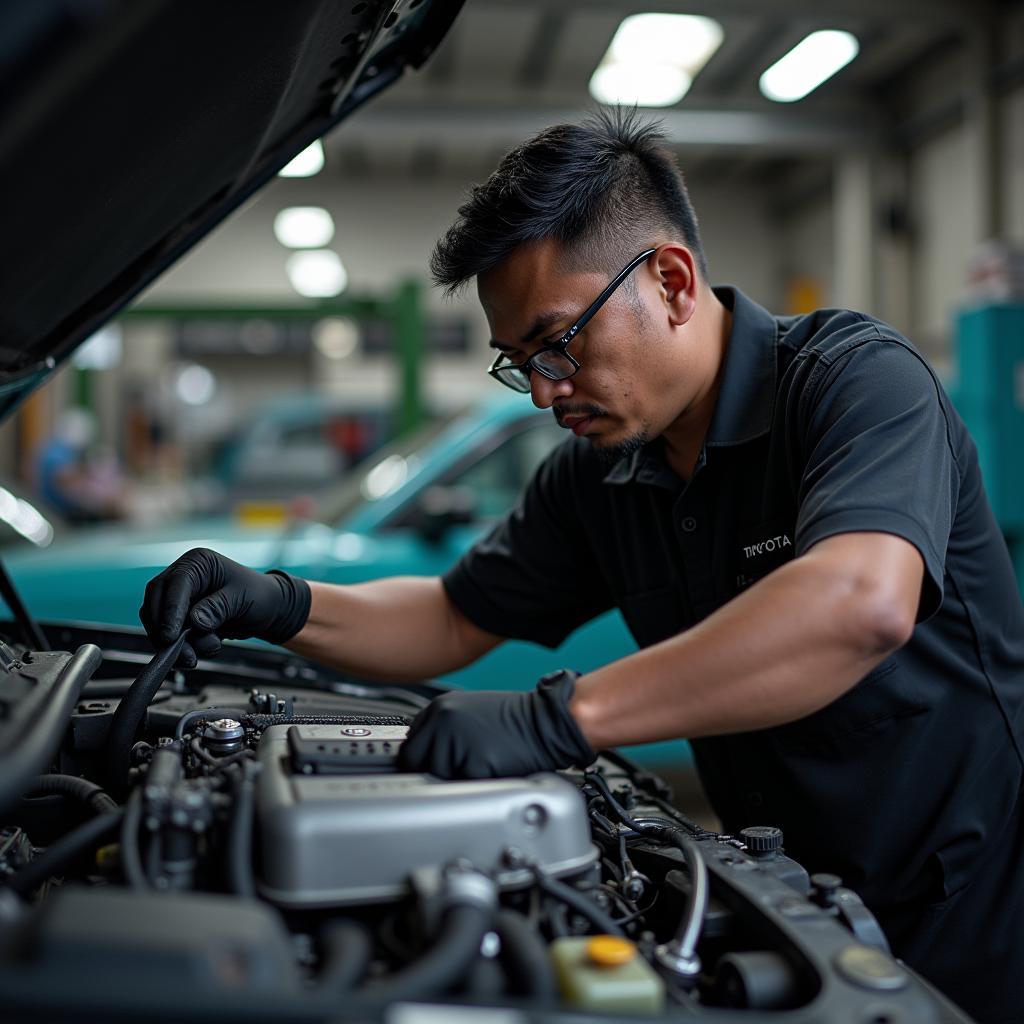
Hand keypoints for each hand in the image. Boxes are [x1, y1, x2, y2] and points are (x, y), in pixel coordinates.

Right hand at [139, 548, 310, 666]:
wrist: (267, 610)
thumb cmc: (259, 595)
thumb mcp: (242, 599)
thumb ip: (218, 608)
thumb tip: (195, 621)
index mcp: (198, 563)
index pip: (175, 584)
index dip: (170, 610)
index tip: (171, 635)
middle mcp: (183, 577)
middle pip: (156, 603)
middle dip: (167, 631)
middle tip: (185, 653)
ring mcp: (179, 598)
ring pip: (158, 622)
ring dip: (176, 644)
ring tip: (201, 653)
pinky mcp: (179, 617)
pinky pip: (167, 634)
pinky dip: (179, 648)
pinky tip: (196, 655)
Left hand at [397, 669, 595, 777]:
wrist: (547, 721)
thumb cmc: (515, 721)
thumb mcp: (469, 713)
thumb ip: (442, 730)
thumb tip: (423, 754)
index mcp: (440, 708)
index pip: (410, 744)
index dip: (422, 759)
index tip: (432, 766)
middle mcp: (443, 721)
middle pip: (416, 763)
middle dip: (431, 772)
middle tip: (457, 771)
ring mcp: (456, 741)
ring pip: (436, 779)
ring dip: (452, 782)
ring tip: (478, 767)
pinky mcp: (474, 762)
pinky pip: (460, 789)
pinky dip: (472, 788)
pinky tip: (489, 773)